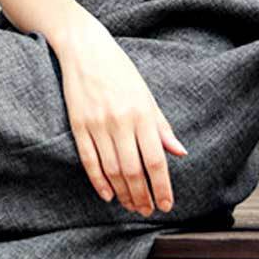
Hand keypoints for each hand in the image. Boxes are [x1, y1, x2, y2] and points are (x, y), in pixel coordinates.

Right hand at [55, 13, 186, 214]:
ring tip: (131, 205)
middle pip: (133, 171)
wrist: (84, 48)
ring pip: (112, 170)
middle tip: (148, 210)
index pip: (155, 161)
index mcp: (141, 113)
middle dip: (143, 196)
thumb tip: (180, 152)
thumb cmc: (119, 70)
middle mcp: (120, 121)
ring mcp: (97, 124)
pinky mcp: (78, 125)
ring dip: (123, 193)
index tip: (167, 205)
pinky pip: (89, 160)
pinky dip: (98, 181)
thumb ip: (161, 126)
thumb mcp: (146, 95)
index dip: (162, 187)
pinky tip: (108, 194)